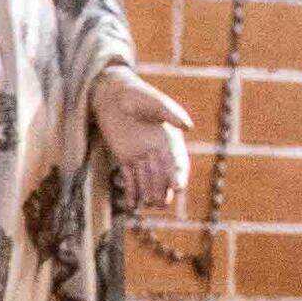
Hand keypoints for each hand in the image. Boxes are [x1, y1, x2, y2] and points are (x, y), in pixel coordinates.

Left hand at [91, 66, 193, 215]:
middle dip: (164, 190)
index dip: (179, 175)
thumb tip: (189, 126)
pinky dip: (131, 192)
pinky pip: (129, 179)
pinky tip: (132, 206)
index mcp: (169, 139)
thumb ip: (170, 113)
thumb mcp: (154, 102)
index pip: (177, 161)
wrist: (111, 94)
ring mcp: (140, 155)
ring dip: (150, 193)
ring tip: (150, 205)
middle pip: (164, 176)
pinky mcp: (125, 158)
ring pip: (148, 180)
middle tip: (162, 203)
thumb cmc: (136, 94)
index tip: (179, 188)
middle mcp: (157, 150)